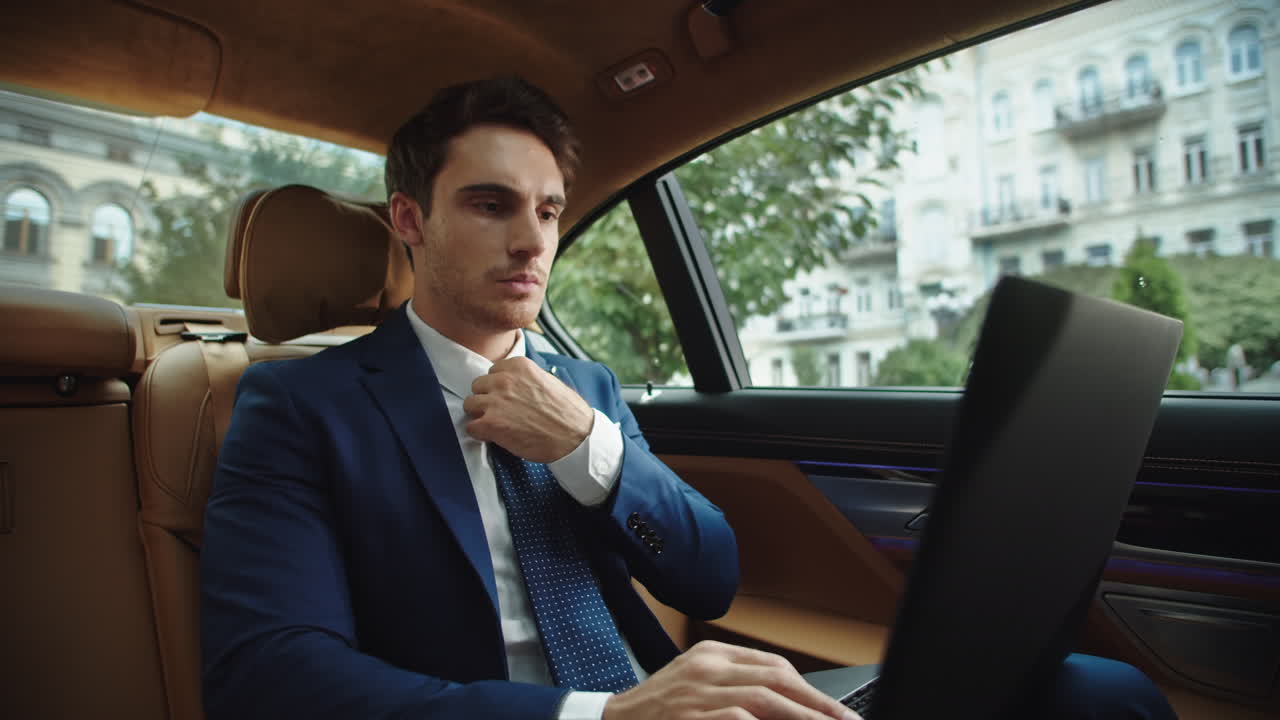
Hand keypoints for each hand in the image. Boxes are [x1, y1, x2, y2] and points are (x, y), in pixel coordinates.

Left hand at [464, 357, 593, 462]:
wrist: (575, 437)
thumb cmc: (567, 412)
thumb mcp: (548, 381)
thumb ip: (525, 378)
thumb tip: (513, 383)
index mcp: (519, 366)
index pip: (492, 371)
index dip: (498, 387)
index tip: (506, 397)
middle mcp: (504, 380)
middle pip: (478, 386)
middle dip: (487, 398)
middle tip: (501, 412)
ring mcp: (495, 402)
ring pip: (470, 404)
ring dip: (480, 415)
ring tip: (496, 425)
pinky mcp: (491, 424)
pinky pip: (471, 427)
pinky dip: (480, 434)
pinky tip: (494, 436)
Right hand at [603, 641, 860, 719]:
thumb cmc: (658, 713)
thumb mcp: (696, 686)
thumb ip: (736, 688)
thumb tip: (789, 707)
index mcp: (711, 654)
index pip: (774, 666)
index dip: (810, 691)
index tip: (835, 711)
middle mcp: (706, 667)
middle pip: (776, 678)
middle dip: (817, 704)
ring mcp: (697, 692)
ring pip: (764, 699)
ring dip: (802, 718)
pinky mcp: (690, 717)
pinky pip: (738, 719)